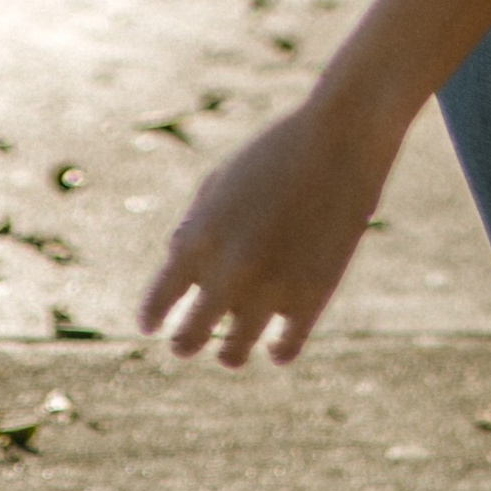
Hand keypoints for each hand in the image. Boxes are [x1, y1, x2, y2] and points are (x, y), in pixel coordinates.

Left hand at [137, 83, 404, 368]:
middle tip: (185, 345)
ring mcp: (270, 288)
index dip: (152, 317)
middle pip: (190, 337)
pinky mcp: (311, 297)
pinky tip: (276, 348)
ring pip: (234, 352)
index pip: (159, 300)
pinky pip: (285, 349)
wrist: (340, 137)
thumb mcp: (220, 182)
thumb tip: (181, 274)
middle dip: (184, 343)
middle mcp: (228, 271)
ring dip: (230, 353)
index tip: (151, 327)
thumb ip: (195, 230)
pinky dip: (278, 351)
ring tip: (230, 352)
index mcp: (198, 238)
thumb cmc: (275, 152)